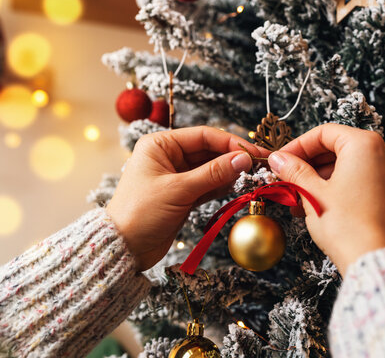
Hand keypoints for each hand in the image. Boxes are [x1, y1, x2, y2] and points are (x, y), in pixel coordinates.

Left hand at [106, 126, 268, 270]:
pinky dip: (223, 186)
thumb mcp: (179, 189)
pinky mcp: (184, 195)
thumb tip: (244, 159)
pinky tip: (239, 186)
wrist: (125, 248)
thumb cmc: (141, 212)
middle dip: (233, 157)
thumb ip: (213, 173)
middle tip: (260, 164)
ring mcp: (177, 176)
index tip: (254, 151)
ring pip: (211, 168)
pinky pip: (209, 185)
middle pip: (210, 151)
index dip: (231, 142)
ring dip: (231, 172)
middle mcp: (169, 156)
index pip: (203, 135)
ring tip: (253, 175)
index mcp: (161, 145)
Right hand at [268, 124, 384, 273]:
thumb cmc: (345, 224)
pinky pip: (357, 179)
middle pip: (336, 148)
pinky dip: (335, 186)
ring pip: (345, 165)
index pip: (324, 133)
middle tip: (285, 178)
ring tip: (296, 199)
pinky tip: (314, 205)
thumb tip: (278, 158)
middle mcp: (383, 154)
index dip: (298, 145)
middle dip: (307, 164)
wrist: (374, 260)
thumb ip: (294, 170)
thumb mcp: (312, 193)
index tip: (280, 160)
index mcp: (365, 145)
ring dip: (318, 178)